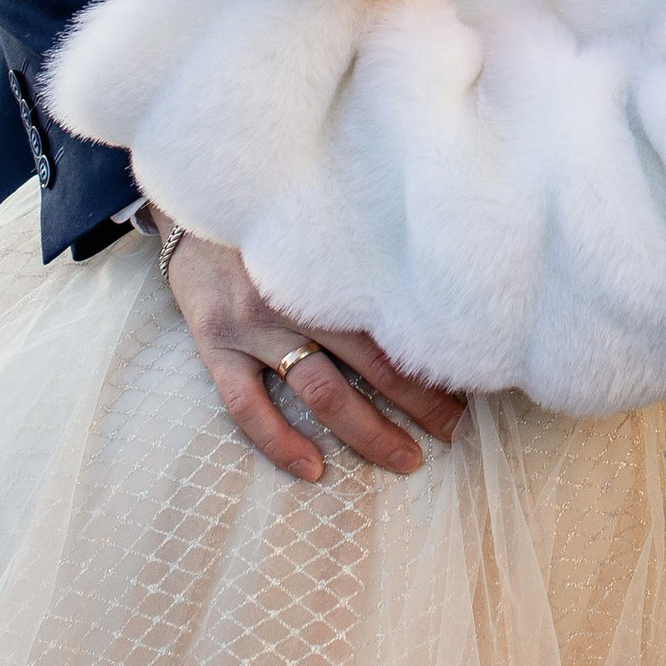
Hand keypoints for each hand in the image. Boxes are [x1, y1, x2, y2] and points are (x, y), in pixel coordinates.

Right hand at [160, 226, 467, 487]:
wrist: (194, 196)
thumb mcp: (323, 226)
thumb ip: (364, 257)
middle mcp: (298, 296)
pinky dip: (280, 441)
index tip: (470, 381)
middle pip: (371, 361)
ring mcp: (254, 324)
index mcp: (334, 265)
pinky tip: (313, 469)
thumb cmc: (274, 215)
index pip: (396, 321)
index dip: (435, 356)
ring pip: (321, 389)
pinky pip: (247, 405)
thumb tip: (425, 298)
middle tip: (453, 431)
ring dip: (367, 430)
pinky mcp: (215, 345)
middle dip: (419, 402)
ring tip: (406, 459)